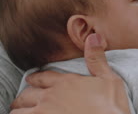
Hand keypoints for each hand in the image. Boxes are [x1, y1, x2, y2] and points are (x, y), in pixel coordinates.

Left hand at [10, 34, 129, 113]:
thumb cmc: (112, 105)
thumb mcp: (109, 79)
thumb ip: (97, 59)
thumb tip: (93, 36)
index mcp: (67, 82)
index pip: (43, 77)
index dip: (36, 78)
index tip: (31, 80)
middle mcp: (51, 96)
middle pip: (28, 94)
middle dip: (25, 96)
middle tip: (24, 99)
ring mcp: (44, 112)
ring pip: (20, 110)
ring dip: (20, 110)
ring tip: (22, 112)